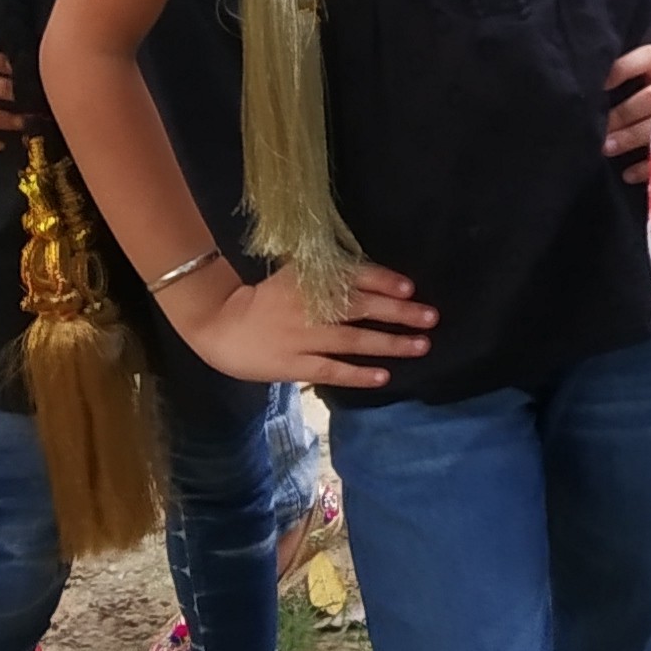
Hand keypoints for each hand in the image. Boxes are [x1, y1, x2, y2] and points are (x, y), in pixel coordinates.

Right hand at [179, 262, 436, 388]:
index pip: (353, 277)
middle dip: (399, 313)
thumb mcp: (293, 275)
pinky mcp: (294, 364)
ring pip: (353, 340)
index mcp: (309, 278)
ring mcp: (303, 337)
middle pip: (361, 307)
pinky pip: (332, 369)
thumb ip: (326, 274)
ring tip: (421, 346)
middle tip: (431, 317)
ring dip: (389, 343)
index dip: (383, 281)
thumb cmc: (264, 298)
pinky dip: (358, 373)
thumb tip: (372, 277)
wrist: (219, 324)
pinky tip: (383, 376)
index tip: (409, 289)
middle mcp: (310, 305)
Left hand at [604, 43, 650, 173]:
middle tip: (600, 127)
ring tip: (606, 148)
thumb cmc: (648, 102)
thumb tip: (585, 86)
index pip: (648, 57)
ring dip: (630, 137)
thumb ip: (623, 81)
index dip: (624, 67)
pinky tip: (627, 174)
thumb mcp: (642, 84)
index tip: (600, 84)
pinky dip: (645, 167)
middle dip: (624, 113)